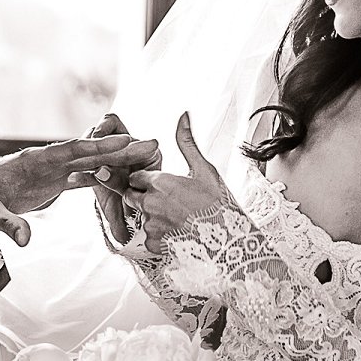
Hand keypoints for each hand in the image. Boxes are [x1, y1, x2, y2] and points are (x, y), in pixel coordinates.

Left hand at [0, 134, 161, 246]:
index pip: (70, 152)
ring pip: (90, 164)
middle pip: (88, 154)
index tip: (124, 142)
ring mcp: (51, 172)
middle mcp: (46, 163)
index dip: (97, 148)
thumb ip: (5, 223)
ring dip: (117, 161)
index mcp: (32, 162)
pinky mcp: (52, 183)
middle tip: (151, 143)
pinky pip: (82, 177)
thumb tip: (25, 240)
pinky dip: (103, 176)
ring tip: (147, 157)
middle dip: (119, 150)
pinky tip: (124, 177)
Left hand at [107, 113, 226, 253]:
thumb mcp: (204, 169)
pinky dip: (157, 237)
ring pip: (139, 217)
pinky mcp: (153, 245)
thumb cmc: (219, 204)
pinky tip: (175, 234)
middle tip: (165, 202)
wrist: (229, 241)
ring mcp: (150, 225)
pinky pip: (146, 238)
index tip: (160, 185)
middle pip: (131, 196)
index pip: (136, 176)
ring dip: (150, 217)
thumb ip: (187, 142)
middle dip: (141, 196)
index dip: (146, 180)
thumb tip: (183, 115)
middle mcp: (150, 203)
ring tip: (175, 220)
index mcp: (160, 182)